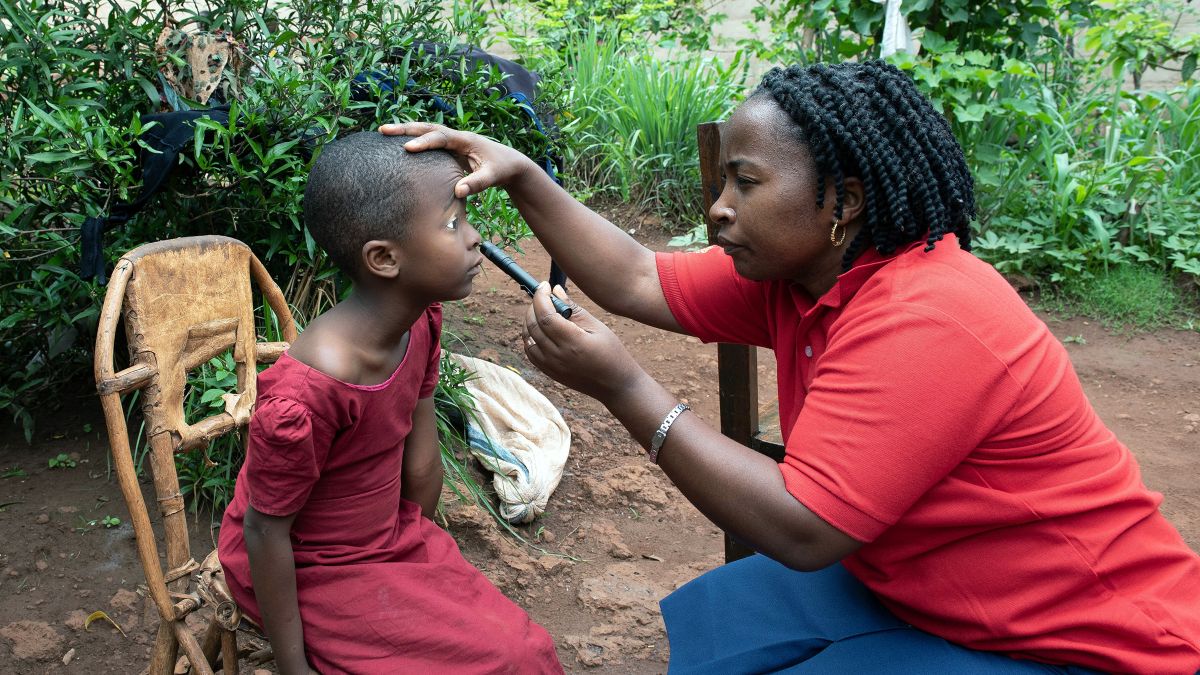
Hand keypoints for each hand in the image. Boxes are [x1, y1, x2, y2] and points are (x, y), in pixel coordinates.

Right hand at [377, 122, 535, 197]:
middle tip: (383, 130)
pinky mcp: (450, 148)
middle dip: (406, 128)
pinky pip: (429, 141)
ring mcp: (453, 141)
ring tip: (383, 133)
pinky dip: (414, 139)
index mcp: (466, 140)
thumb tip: (458, 192)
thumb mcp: (492, 177)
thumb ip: (476, 184)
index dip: (424, 142)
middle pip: (428, 128)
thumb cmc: (502, 169)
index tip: (407, 148)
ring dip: (406, 131)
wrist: (511, 163)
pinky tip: (399, 145)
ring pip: (427, 132)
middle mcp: (457, 136)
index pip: (441, 138)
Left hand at [523, 284, 647, 403]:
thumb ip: (573, 309)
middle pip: (533, 325)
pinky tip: (540, 328)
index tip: (545, 285)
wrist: (616, 385)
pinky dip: (530, 336)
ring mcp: (551, 366)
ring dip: (530, 319)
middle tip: (544, 295)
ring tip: (542, 310)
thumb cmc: (612, 352)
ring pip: (528, 337)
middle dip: (534, 305)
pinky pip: (530, 351)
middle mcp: (557, 356)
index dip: (541, 297)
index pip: (545, 315)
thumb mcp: (597, 327)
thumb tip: (556, 290)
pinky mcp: (549, 373)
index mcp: (572, 342)